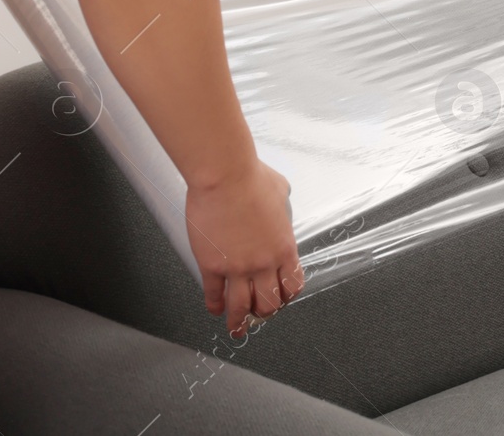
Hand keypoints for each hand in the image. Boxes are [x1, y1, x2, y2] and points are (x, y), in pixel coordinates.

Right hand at [184, 159, 304, 335]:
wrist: (225, 175)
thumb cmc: (251, 178)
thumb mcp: (281, 192)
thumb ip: (281, 208)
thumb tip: (278, 205)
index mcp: (284, 247)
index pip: (292, 284)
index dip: (287, 296)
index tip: (282, 299)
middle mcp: (263, 263)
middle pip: (269, 302)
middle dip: (265, 313)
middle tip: (260, 316)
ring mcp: (237, 267)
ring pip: (241, 307)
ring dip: (240, 322)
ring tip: (237, 329)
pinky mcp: (212, 265)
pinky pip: (214, 294)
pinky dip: (214, 306)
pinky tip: (214, 309)